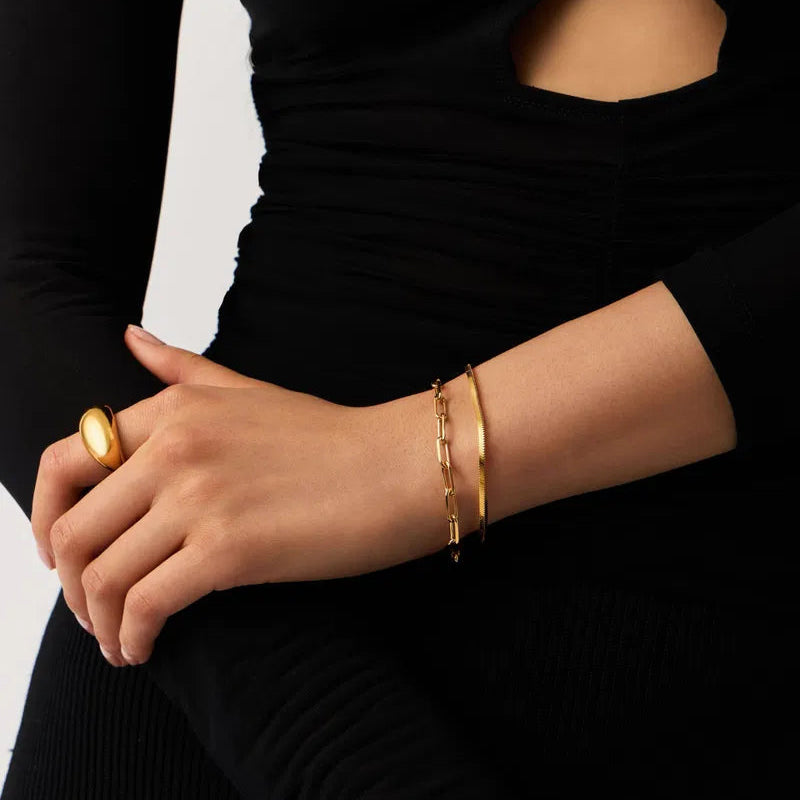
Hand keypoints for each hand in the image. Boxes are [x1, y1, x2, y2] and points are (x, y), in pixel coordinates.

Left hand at [31, 325, 445, 666]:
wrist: (400, 467)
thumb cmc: (332, 437)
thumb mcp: (249, 389)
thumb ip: (182, 368)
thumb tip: (129, 336)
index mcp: (174, 409)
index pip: (64, 461)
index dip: (43, 518)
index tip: (62, 555)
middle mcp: (175, 447)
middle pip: (72, 531)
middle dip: (70, 586)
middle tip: (92, 612)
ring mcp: (200, 497)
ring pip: (101, 577)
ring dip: (97, 623)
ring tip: (118, 640)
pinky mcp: (229, 550)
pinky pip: (146, 606)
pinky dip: (131, 638)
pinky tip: (145, 650)